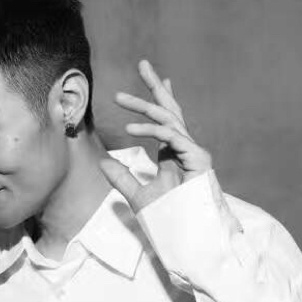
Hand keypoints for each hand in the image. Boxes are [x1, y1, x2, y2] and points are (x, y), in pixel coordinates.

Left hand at [99, 59, 212, 211]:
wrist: (192, 238)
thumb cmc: (171, 219)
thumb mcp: (138, 196)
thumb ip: (122, 179)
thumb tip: (103, 163)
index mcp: (174, 152)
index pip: (165, 117)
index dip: (158, 96)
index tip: (153, 77)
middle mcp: (184, 147)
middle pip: (170, 108)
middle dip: (155, 85)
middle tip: (142, 63)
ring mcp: (193, 152)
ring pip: (168, 118)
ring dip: (143, 106)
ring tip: (119, 98)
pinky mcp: (199, 160)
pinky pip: (173, 137)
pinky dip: (152, 130)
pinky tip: (130, 128)